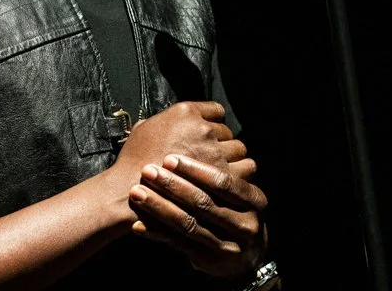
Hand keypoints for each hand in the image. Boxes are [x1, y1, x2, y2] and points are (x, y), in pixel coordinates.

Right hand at [113, 101, 244, 176]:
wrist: (130, 188)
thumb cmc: (133, 160)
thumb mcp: (143, 128)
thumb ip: (163, 121)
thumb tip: (167, 122)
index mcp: (186, 112)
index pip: (216, 111)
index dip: (214, 124)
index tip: (210, 136)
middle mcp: (204, 128)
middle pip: (228, 132)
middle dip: (223, 144)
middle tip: (213, 158)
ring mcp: (214, 152)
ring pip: (240, 150)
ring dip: (234, 159)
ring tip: (224, 171)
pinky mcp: (221, 176)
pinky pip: (244, 169)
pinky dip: (240, 175)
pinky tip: (229, 183)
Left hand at [128, 153, 268, 279]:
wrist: (247, 256)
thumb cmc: (236, 210)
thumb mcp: (241, 194)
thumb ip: (224, 168)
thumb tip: (194, 130)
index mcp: (254, 200)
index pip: (223, 182)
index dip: (195, 169)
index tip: (169, 158)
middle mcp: (244, 224)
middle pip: (204, 202)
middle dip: (173, 185)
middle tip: (148, 171)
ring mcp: (227, 245)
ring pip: (188, 224)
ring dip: (160, 207)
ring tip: (138, 193)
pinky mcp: (208, 260)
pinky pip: (178, 245)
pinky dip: (157, 233)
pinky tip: (138, 224)